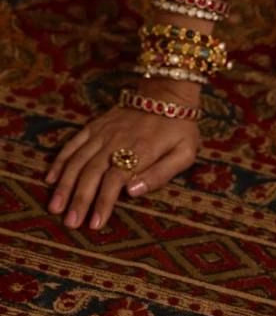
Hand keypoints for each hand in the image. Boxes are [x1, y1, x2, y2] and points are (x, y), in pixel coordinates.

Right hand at [45, 104, 198, 229]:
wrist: (168, 91)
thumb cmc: (179, 127)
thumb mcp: (184, 152)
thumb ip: (161, 174)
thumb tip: (132, 192)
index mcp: (140, 150)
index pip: (116, 179)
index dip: (103, 202)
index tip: (94, 224)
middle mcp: (117, 141)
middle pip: (93, 173)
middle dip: (79, 199)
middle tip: (70, 223)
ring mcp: (104, 132)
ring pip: (79, 160)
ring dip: (65, 184)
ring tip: (55, 207)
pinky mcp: (96, 125)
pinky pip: (74, 143)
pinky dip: (61, 160)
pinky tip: (51, 178)